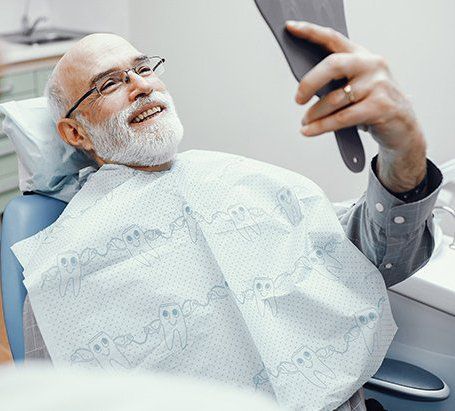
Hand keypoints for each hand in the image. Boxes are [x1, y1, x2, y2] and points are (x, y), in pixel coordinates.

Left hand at [286, 20, 426, 190]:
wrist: (403, 126)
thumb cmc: (374, 104)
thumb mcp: (357, 86)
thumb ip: (337, 80)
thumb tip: (304, 87)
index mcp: (362, 55)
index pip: (333, 38)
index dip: (311, 32)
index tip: (290, 27)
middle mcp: (371, 65)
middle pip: (332, 65)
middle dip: (309, 82)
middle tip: (298, 99)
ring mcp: (378, 85)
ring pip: (334, 98)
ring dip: (314, 114)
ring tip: (305, 122)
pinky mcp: (380, 107)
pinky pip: (341, 118)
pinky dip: (321, 126)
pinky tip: (309, 131)